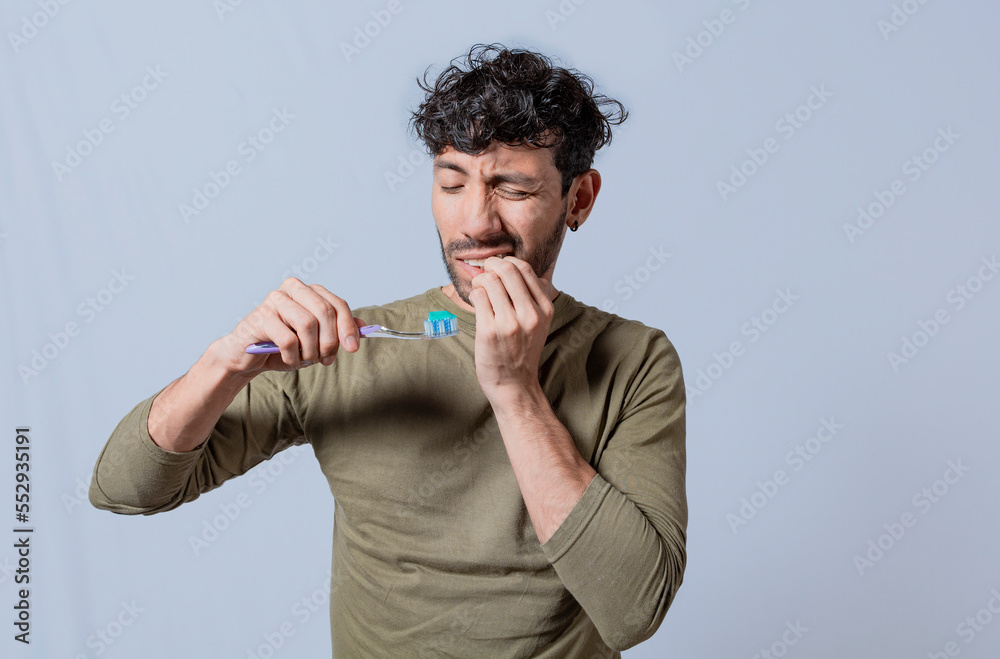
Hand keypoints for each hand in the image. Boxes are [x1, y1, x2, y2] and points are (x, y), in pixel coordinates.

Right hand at [217, 277, 363, 374]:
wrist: (246, 357)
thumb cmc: (281, 346)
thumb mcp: (315, 339)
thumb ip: (337, 330)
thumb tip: (364, 328)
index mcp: (308, 290)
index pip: (337, 304)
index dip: (348, 327)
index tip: (353, 348)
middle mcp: (292, 289)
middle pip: (325, 311)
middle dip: (330, 341)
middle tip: (325, 360)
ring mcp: (274, 301)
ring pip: (308, 324)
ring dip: (311, 350)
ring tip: (305, 360)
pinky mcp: (260, 317)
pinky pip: (288, 339)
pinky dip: (293, 356)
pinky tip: (289, 360)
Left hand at [469, 257, 555, 403]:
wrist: (515, 384)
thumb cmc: (522, 351)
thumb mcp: (540, 323)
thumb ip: (533, 297)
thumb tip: (517, 267)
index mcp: (545, 309)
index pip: (525, 269)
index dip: (507, 262)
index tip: (498, 268)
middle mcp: (530, 314)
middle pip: (506, 269)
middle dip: (491, 265)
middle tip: (484, 272)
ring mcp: (509, 323)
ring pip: (489, 280)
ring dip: (479, 280)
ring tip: (479, 289)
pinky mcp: (489, 331)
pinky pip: (478, 296)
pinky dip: (474, 294)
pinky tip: (477, 302)